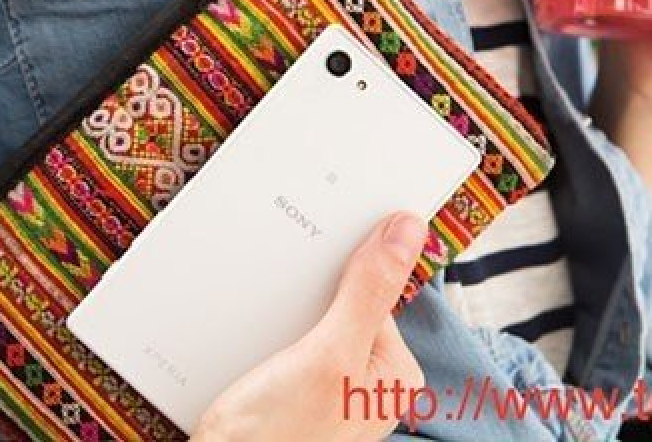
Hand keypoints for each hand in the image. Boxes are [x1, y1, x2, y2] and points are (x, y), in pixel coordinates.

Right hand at [192, 213, 427, 441]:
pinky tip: (243, 348)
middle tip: (275, 299)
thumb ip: (368, 293)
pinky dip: (260, 338)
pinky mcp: (291, 396)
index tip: (316, 246)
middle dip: (304, 297)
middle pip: (338, 306)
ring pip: (304, 324)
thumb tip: (408, 230)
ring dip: (276, 318)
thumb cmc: (278, 441)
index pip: (374, 293)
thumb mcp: (327, 355)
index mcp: (393, 373)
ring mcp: (328, 392)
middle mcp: (366, 383)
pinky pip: (280, 347)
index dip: (342, 269)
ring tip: (256, 335)